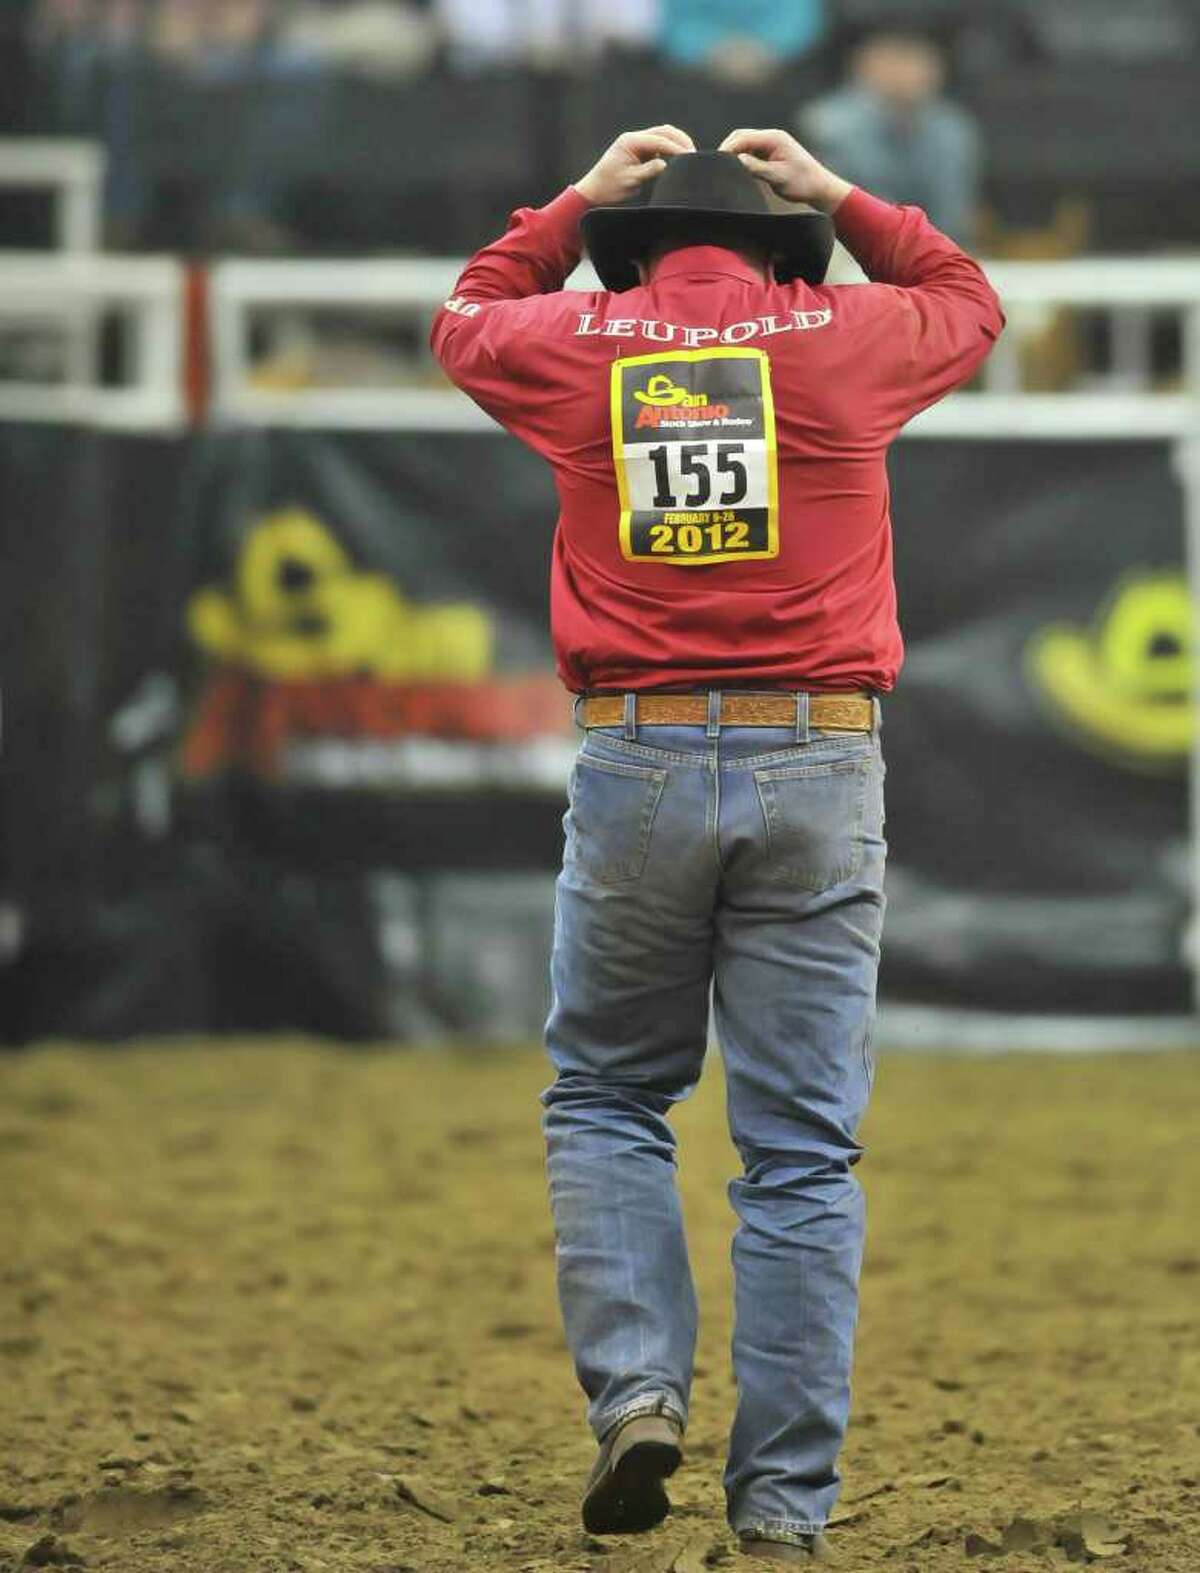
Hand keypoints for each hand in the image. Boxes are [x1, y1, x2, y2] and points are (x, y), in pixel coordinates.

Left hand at [574, 126, 694, 206]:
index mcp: (630, 142)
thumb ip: (648, 171)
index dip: (675, 147)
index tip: (689, 156)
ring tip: (689, 155)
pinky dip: (670, 149)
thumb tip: (666, 164)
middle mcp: (634, 138)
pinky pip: (659, 145)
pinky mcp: (640, 150)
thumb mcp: (630, 181)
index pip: (658, 140)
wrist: (594, 191)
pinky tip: (678, 159)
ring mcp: (637, 143)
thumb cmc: (609, 187)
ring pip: (662, 135)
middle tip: (693, 154)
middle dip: (680, 140)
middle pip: (663, 131)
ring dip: (676, 142)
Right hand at [718, 128, 850, 213]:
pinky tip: (735, 171)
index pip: (743, 137)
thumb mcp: (777, 177)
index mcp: (774, 138)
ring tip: (723, 170)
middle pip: (740, 136)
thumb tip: (736, 160)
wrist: (819, 187)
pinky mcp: (769, 153)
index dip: (727, 149)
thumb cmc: (802, 183)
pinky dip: (740, 158)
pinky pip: (750, 151)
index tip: (716, 163)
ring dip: (733, 154)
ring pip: (743, 143)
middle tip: (715, 167)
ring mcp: (770, 144)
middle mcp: (771, 137)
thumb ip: (756, 167)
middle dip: (727, 149)